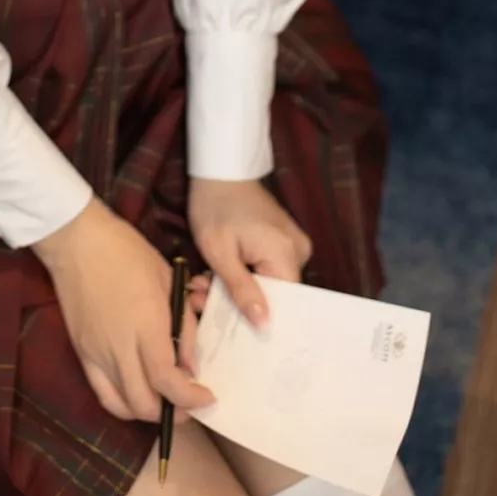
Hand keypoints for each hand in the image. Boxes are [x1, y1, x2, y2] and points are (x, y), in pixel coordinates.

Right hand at [31, 197, 216, 423]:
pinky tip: (137, 389)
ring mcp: (96, 353)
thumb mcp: (168, 281)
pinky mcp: (82, 352)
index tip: (208, 396)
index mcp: (146, 326)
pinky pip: (102, 393)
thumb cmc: (127, 252)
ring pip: (123, 406)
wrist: (77, 240)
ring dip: (148, 411)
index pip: (169, 382)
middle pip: (145, 404)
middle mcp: (119, 348)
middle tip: (188, 400)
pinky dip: (123, 403)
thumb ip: (184, 326)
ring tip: (163, 398)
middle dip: (173, 412)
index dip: (191, 398)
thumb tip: (191, 365)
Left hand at [187, 178, 312, 327]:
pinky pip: (264, 268)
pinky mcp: (281, 240)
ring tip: (198, 285)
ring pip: (264, 282)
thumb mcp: (219, 251)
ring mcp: (291, 245)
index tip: (224, 326)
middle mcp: (297, 252)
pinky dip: (240, 274)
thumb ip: (241, 289)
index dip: (255, 318)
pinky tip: (212, 274)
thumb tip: (263, 325)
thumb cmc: (215, 206)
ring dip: (231, 288)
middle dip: (233, 302)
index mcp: (287, 254)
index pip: (282, 303)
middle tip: (198, 298)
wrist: (219, 169)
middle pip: (271, 293)